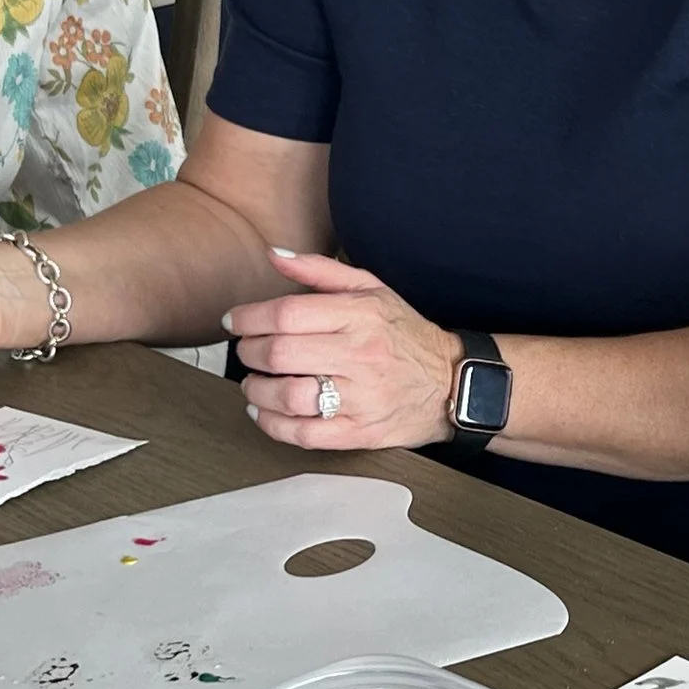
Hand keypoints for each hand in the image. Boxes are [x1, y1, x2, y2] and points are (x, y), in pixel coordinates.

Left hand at [227, 250, 460, 450]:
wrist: (453, 384)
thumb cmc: (406, 335)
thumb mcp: (372, 289)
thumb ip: (320, 270)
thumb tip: (275, 255)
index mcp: (361, 315)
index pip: (287, 313)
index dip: (249, 318)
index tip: (235, 322)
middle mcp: (361, 355)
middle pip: (280, 354)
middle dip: (248, 353)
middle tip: (246, 352)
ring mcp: (361, 397)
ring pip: (288, 396)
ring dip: (256, 391)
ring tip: (253, 384)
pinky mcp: (360, 431)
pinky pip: (304, 433)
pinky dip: (273, 425)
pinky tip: (264, 413)